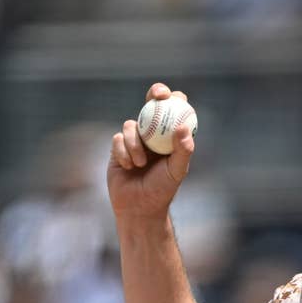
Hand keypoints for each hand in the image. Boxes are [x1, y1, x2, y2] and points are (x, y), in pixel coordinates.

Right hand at [107, 83, 194, 219]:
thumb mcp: (177, 171)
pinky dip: (123, 152)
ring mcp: (135, 139)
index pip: (175, 110)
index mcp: (170, 137)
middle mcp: (153, 134)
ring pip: (131, 124)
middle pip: (152, 104)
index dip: (174, 97)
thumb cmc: (162, 190)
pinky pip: (118, 139)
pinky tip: (128, 167)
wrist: (138, 207)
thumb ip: (183, 150)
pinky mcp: (118, 147)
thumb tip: (184, 127)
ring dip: (135, 143)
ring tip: (140, 163)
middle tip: (156, 97)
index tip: (172, 96)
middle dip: (154, 95)